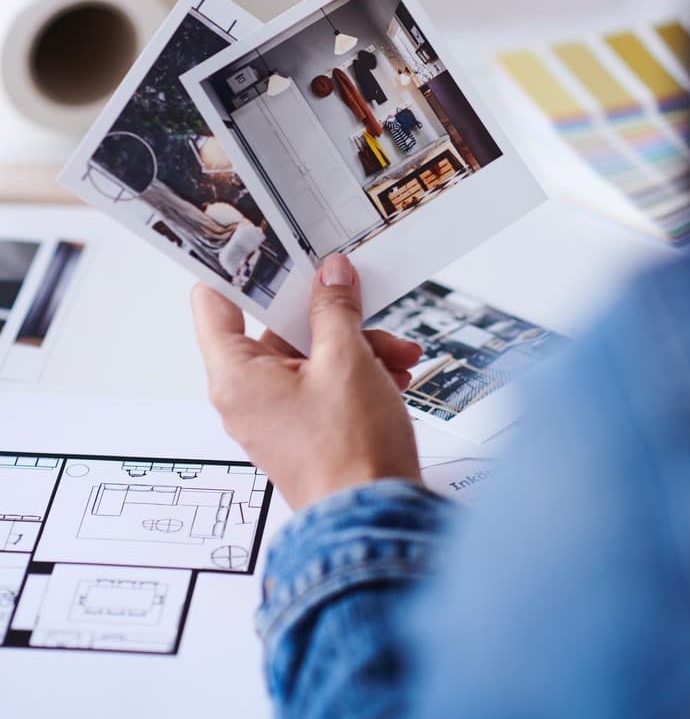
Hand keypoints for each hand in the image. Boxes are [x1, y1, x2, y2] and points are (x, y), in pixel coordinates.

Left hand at [192, 254, 422, 510]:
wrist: (375, 520)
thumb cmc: (349, 455)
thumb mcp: (347, 360)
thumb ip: (335, 308)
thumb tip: (331, 275)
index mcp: (236, 376)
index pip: (214, 304)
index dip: (239, 271)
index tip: (266, 245)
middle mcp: (247, 396)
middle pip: (278, 328)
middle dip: (330, 315)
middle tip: (360, 302)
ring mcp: (276, 415)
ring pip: (309, 356)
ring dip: (356, 346)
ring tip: (397, 353)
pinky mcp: (304, 430)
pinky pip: (324, 383)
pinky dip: (357, 373)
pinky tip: (394, 375)